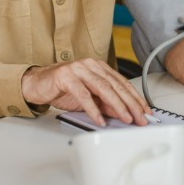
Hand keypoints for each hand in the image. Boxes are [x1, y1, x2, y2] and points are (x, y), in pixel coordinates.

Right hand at [21, 58, 151, 126]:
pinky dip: (93, 109)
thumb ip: (106, 104)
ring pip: (103, 88)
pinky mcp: (66, 76)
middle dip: (131, 103)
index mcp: (99, 67)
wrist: (36, 84)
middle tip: (141, 118)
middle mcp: (90, 65)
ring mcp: (78, 69)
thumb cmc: (63, 89)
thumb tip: (125, 113)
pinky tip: (100, 120)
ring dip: (117, 105)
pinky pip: (83, 94)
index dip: (136, 98)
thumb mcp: (89, 98)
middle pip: (116, 85)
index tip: (146, 111)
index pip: (122, 83)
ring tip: (126, 118)